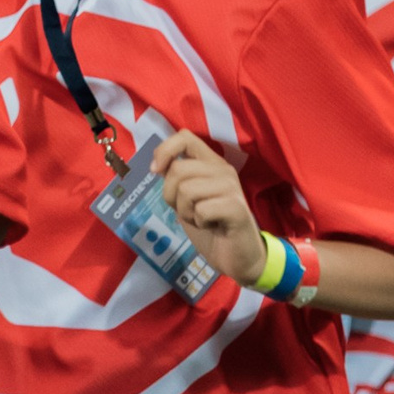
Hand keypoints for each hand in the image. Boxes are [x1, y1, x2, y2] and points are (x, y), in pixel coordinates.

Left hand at [149, 130, 267, 286]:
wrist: (238, 257)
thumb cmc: (212, 226)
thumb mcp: (187, 200)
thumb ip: (176, 180)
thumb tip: (157, 164)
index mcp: (211, 163)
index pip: (185, 137)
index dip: (165, 150)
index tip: (155, 171)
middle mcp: (223, 170)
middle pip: (178, 168)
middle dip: (171, 195)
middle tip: (187, 210)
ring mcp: (231, 188)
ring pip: (186, 189)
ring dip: (186, 211)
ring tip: (201, 219)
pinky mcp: (236, 208)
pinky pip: (201, 209)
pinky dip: (199, 222)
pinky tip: (212, 226)